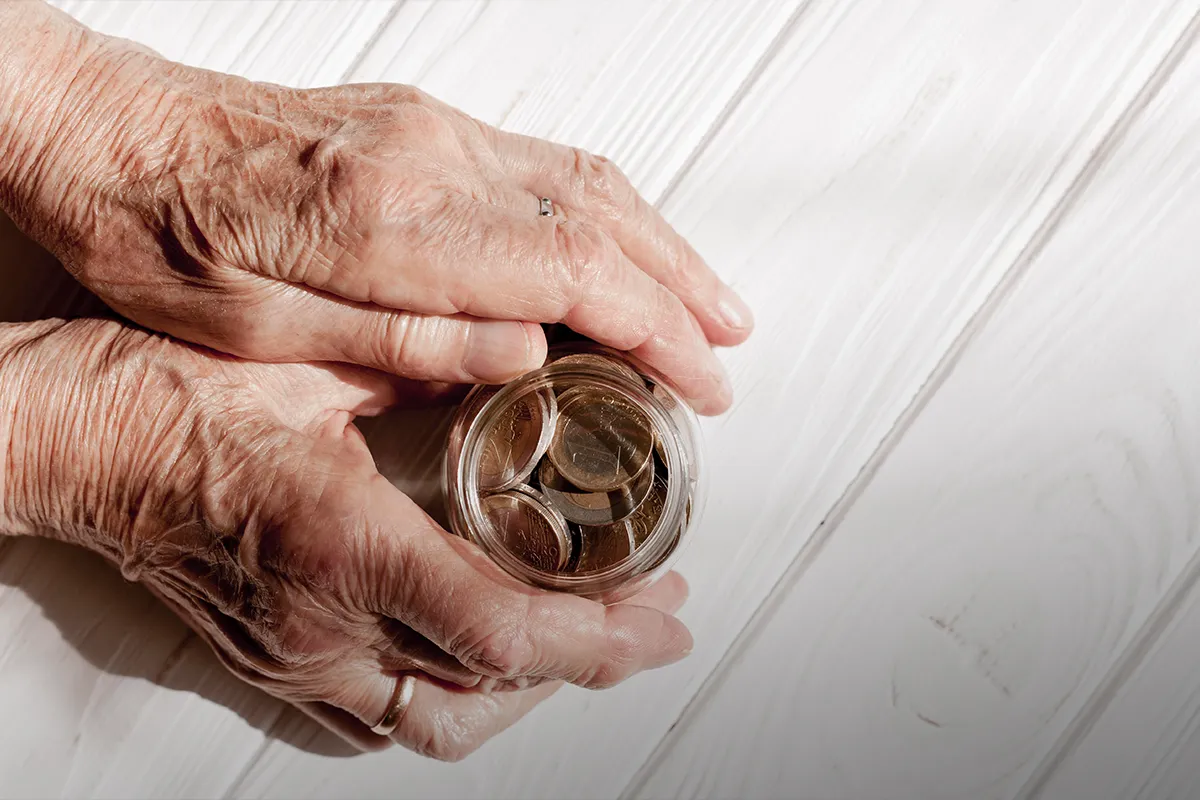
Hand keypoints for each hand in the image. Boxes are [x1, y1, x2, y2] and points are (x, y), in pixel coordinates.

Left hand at [0, 8, 751, 413]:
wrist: (110, 134)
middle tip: (728, 350)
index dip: (654, 326)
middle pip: (599, 218)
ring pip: (585, 181)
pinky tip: (626, 243)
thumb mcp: (262, 327)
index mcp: (386, 221)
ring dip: (660, 245)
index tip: (701, 375)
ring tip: (709, 302)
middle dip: (681, 290)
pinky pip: (545, 162)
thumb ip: (406, 340)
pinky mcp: (420, 122)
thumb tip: (524, 355)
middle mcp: (426, 158)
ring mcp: (430, 129)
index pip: (569, 270)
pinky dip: (608, 212)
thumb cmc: (160, 234)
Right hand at [0, 318, 691, 757]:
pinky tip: (494, 651)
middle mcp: (318, 623)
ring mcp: (292, 656)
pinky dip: (461, 689)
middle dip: (587, 668)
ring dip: (530, 687)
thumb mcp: (308, 360)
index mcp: (337, 541)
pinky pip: (387, 711)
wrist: (66, 443)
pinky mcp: (274, 661)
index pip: (497, 630)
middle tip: (650, 622)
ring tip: (591, 639)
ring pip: (439, 719)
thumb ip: (420, 365)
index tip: (661, 619)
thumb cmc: (159, 394)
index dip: (598, 639)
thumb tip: (517, 352)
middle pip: (483, 693)